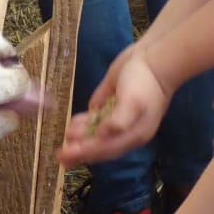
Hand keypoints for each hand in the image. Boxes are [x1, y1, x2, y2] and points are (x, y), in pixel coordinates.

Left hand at [57, 49, 170, 166]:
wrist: (153, 57)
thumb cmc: (145, 82)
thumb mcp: (133, 102)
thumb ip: (119, 121)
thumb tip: (102, 135)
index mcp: (133, 134)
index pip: (106, 149)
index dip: (85, 153)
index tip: (67, 156)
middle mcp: (125, 130)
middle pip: (100, 145)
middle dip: (79, 150)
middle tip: (59, 154)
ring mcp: (118, 116)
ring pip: (96, 133)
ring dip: (81, 136)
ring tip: (66, 136)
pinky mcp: (112, 102)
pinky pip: (96, 117)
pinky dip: (84, 122)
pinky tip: (73, 123)